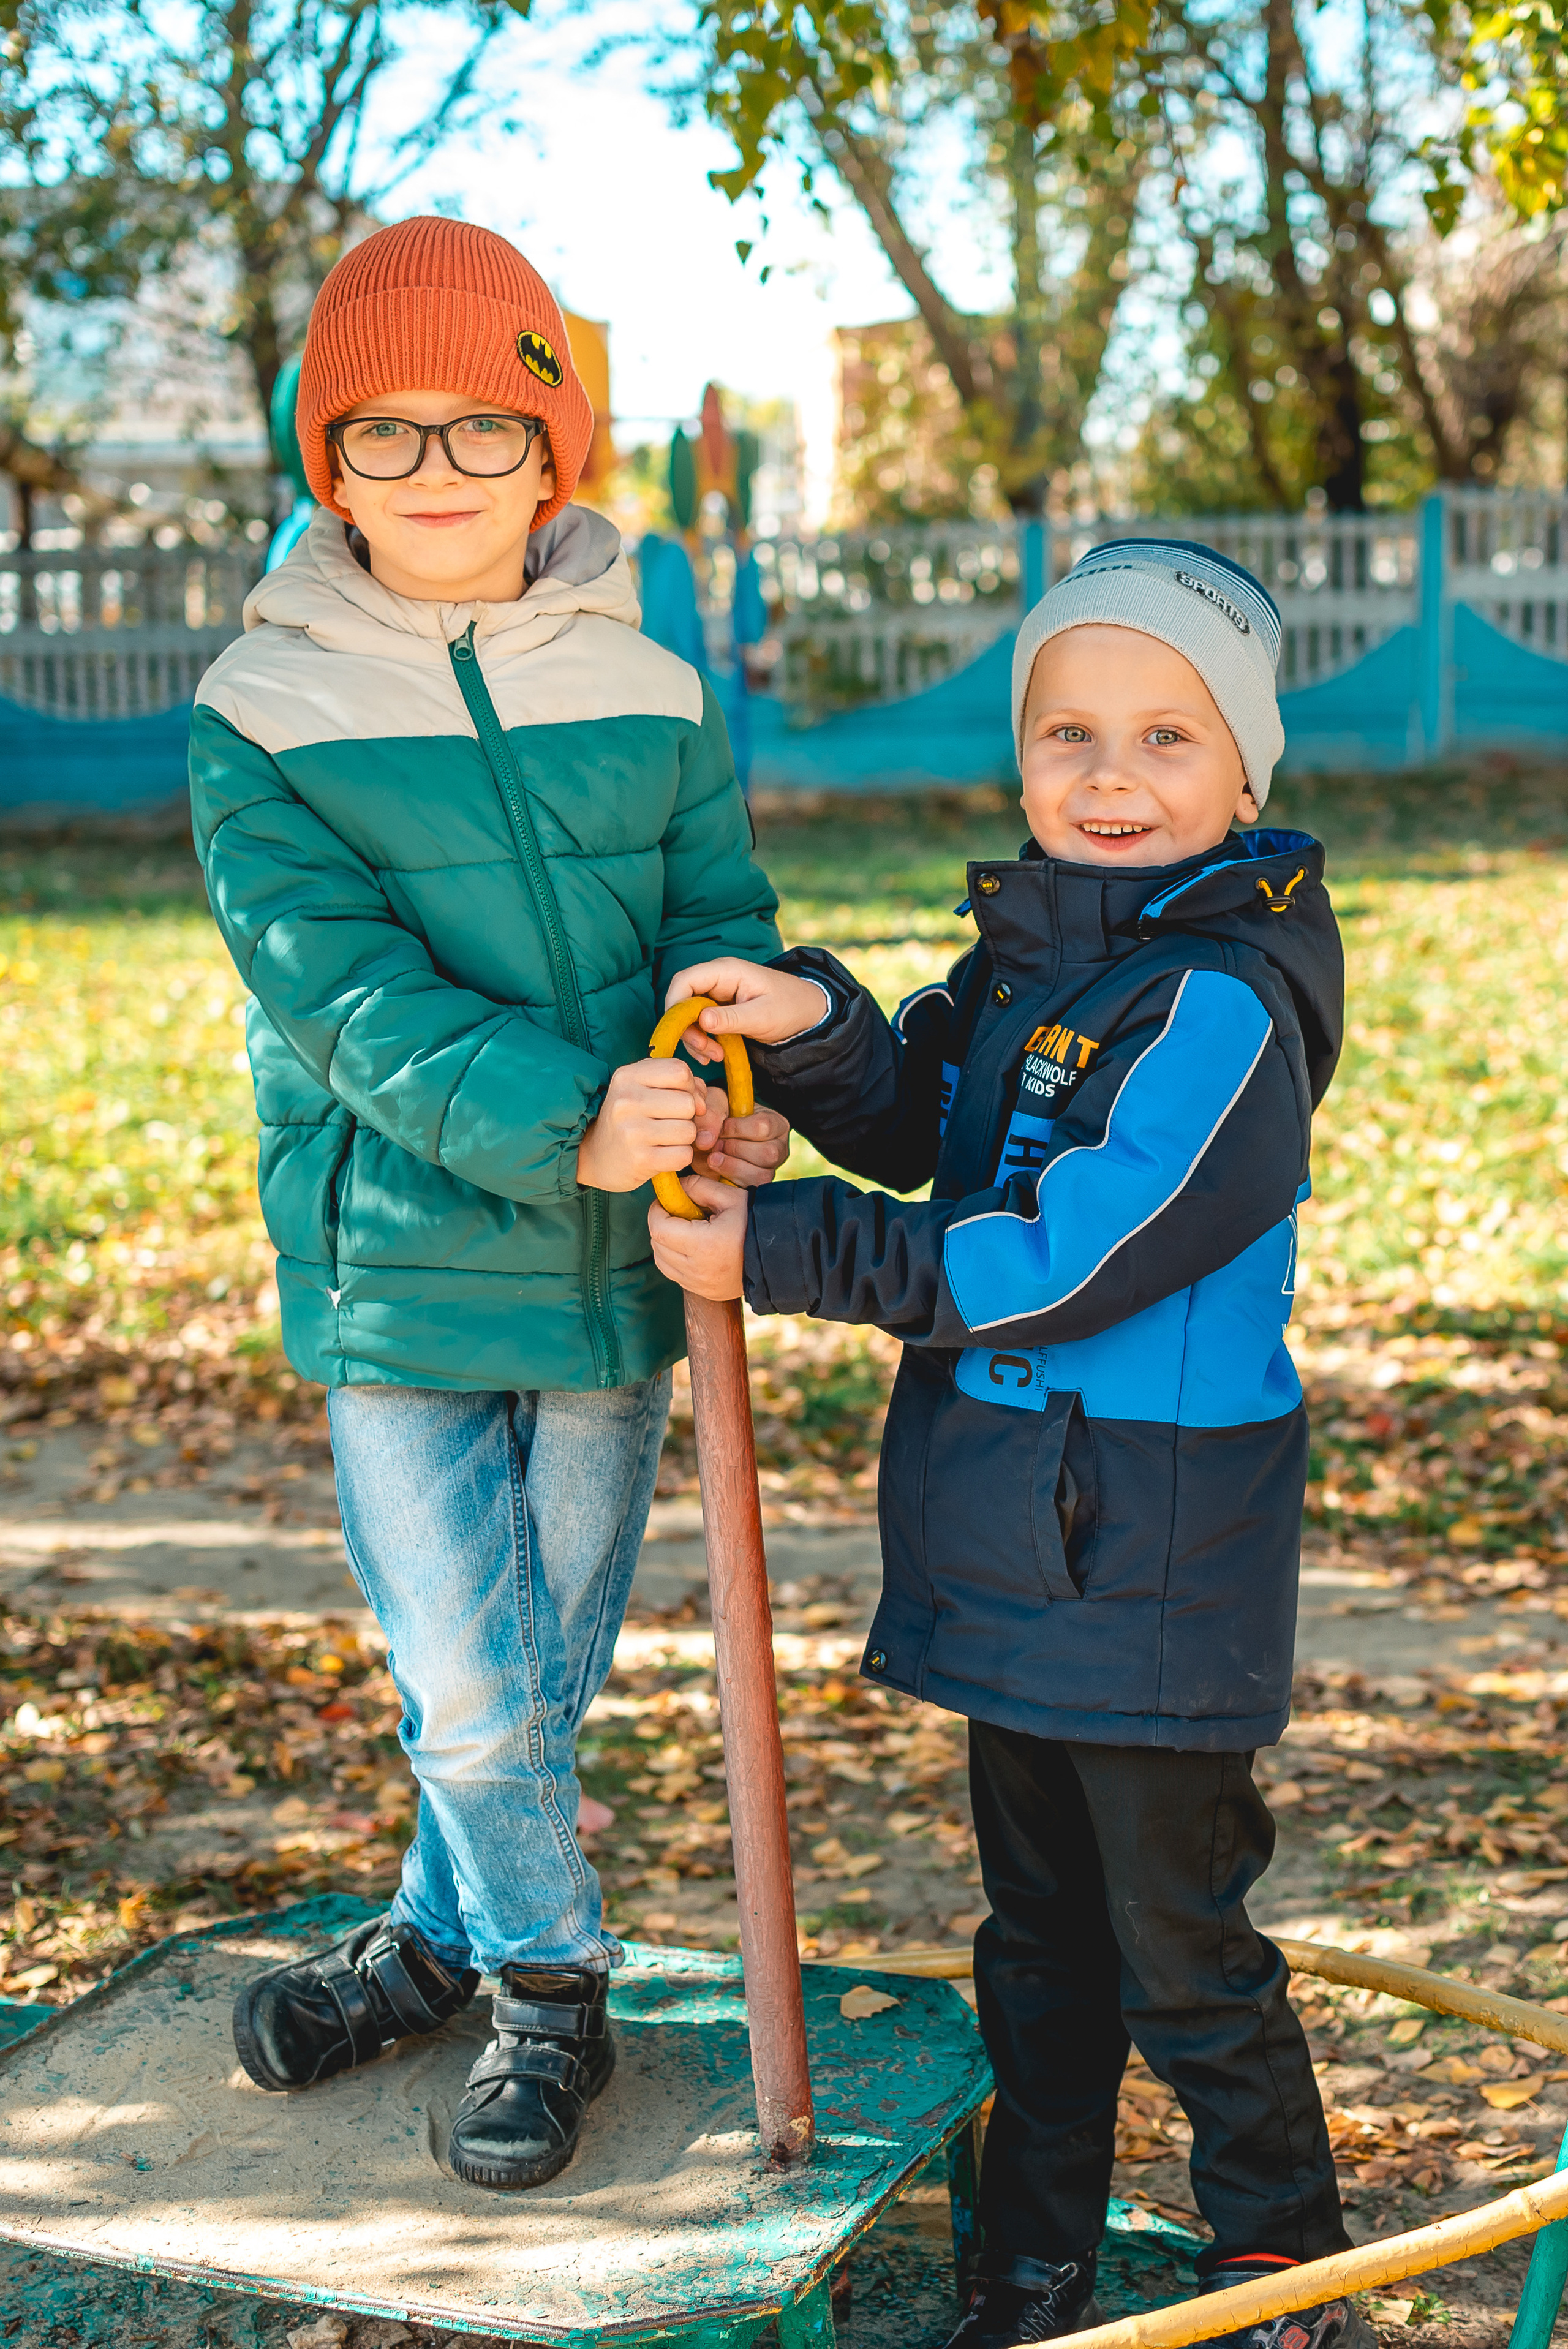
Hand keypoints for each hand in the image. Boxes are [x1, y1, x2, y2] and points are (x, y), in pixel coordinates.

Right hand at [577, 1058, 698, 1192]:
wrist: (594, 1155)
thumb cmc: (629, 1118)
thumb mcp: (644, 1089)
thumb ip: (680, 1084)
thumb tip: (703, 1104)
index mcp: (627, 1076)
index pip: (680, 1071)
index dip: (689, 1087)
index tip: (676, 1099)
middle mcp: (627, 1100)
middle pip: (688, 1103)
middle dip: (687, 1116)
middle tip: (667, 1123)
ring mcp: (632, 1131)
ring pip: (689, 1131)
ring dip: (684, 1139)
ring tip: (663, 1139)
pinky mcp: (640, 1160)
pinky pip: (684, 1156)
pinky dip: (679, 1157)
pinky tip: (661, 1155)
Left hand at [648, 1175, 748, 1299]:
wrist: (779, 1256)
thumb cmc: (756, 1222)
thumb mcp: (730, 1197)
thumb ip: (699, 1186)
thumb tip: (676, 1187)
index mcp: (704, 1245)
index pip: (659, 1229)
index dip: (656, 1211)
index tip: (664, 1201)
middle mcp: (698, 1270)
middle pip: (658, 1246)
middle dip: (660, 1226)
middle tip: (675, 1213)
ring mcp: (699, 1284)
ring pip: (663, 1262)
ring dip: (665, 1244)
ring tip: (683, 1230)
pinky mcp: (704, 1292)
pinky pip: (676, 1275)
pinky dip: (675, 1260)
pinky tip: (691, 1247)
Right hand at [664, 957, 826, 1066]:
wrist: (808, 1014)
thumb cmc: (791, 1008)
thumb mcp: (763, 1017)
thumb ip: (732, 1018)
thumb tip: (701, 1020)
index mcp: (726, 971)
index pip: (684, 980)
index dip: (674, 1005)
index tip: (680, 1033)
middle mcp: (717, 980)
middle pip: (682, 1000)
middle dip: (687, 1029)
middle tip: (706, 1052)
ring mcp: (717, 995)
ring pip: (688, 1016)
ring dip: (695, 1039)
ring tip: (715, 1057)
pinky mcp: (720, 1010)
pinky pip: (700, 1024)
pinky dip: (703, 1041)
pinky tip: (715, 1055)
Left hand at [692, 1082, 789, 1187]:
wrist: (710, 1136)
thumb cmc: (719, 1115)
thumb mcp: (714, 1105)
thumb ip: (710, 1115)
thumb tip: (706, 1141)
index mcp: (776, 1124)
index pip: (764, 1127)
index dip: (737, 1129)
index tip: (721, 1127)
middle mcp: (779, 1148)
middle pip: (768, 1154)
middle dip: (735, 1149)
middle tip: (716, 1145)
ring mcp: (770, 1169)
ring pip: (761, 1175)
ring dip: (731, 1167)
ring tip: (714, 1158)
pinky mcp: (756, 1186)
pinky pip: (749, 1190)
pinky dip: (729, 1180)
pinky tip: (717, 1171)